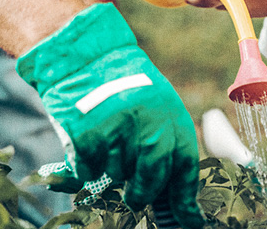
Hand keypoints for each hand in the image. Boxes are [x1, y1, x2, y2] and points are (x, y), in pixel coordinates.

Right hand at [16, 3, 203, 228]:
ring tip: (104, 138)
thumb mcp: (152, 102)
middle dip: (142, 192)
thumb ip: (163, 141)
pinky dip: (85, 165)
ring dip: (110, 168)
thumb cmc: (118, 81)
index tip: (186, 219)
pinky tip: (86, 140)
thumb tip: (176, 197)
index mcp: (169, 113)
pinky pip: (89, 171)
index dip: (184, 198)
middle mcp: (148, 122)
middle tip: (134, 195)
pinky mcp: (87, 136)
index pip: (184, 166)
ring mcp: (117, 130)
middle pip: (152, 179)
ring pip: (117, 175)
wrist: (80, 53)